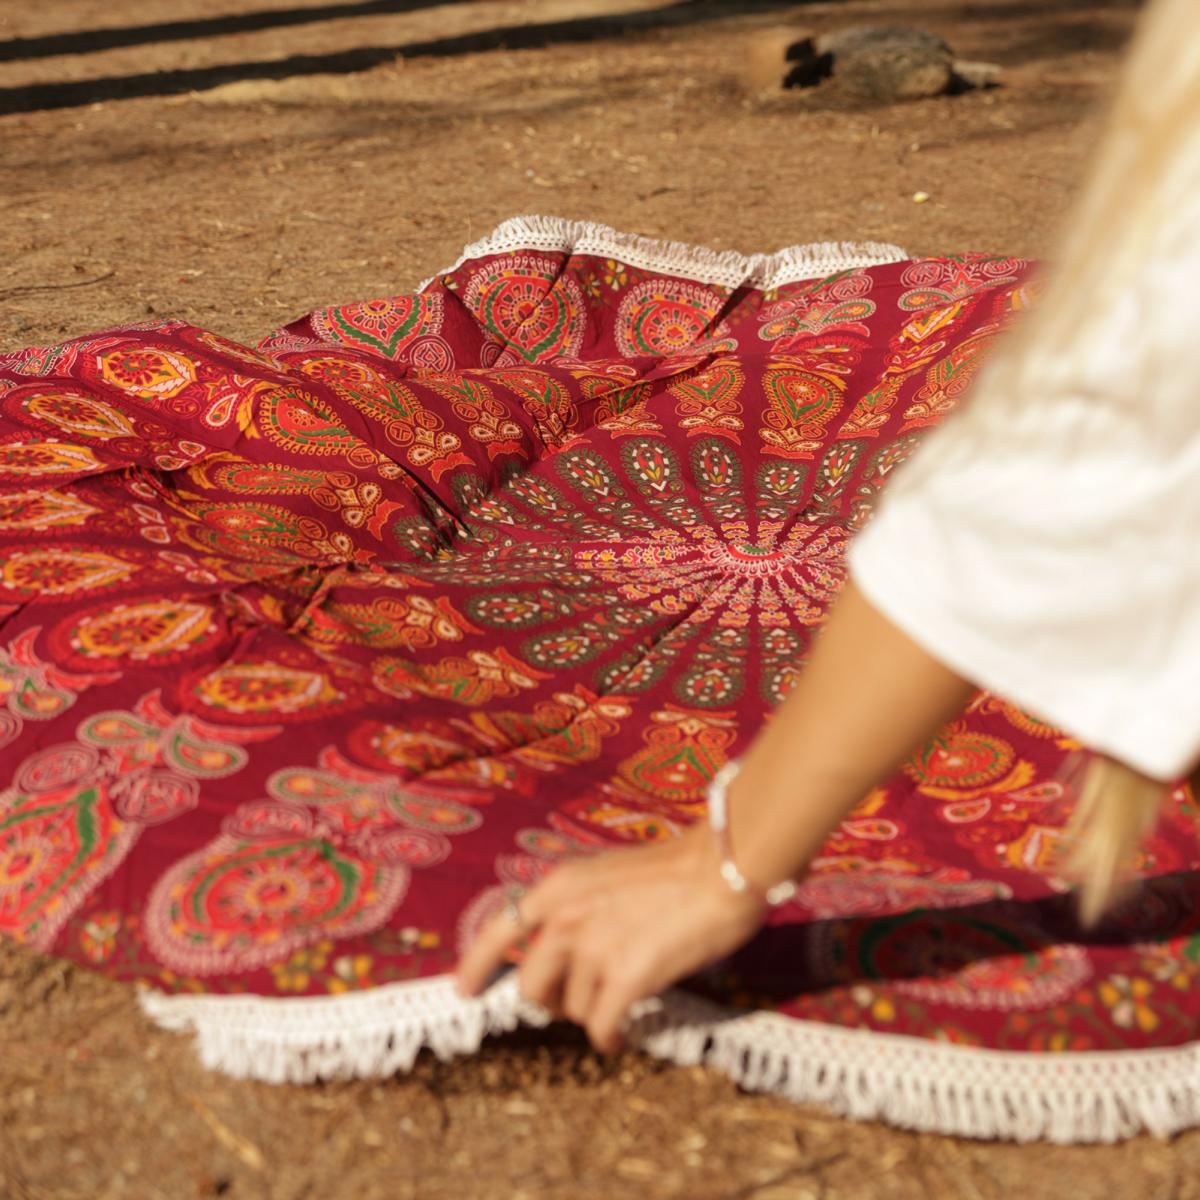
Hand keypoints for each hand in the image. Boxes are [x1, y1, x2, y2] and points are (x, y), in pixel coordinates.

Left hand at [455, 825, 765, 1052]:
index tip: (464, 991)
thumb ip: (578, 907)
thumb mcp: (607, 875)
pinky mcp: (627, 977)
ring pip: (573, 1009)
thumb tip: (565, 951)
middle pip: (531, 985)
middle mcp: (567, 917)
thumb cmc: (677, 868)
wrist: (723, 867)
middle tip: (578, 1001)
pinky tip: (622, 1035)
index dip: (476, 966)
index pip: (498, 930)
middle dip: (552, 1001)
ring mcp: (595, 947)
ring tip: (617, 1005)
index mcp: (560, 886)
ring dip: (592, 1014)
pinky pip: (602, 1026)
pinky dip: (610, 1037)